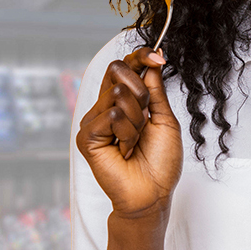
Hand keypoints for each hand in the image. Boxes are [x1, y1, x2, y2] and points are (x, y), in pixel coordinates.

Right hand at [76, 46, 182, 220]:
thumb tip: (152, 61)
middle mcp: (105, 107)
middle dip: (142, 92)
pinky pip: (112, 116)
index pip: (125, 66)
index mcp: (123, 101)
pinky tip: (125, 150)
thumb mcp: (164, 118)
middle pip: (118, 70)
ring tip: (135, 141)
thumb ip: (155, 90)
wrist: (152, 193)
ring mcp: (93, 121)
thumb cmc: (161, 161)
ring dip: (138, 119)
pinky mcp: (86, 136)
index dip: (142, 56)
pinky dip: (128, 133)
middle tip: (146, 119)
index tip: (160, 57)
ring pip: (119, 94)